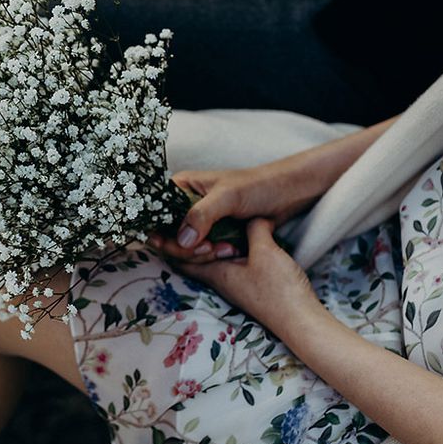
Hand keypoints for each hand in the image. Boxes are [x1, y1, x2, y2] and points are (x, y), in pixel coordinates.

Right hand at [153, 162, 316, 260]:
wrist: (288, 193)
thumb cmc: (258, 186)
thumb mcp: (228, 196)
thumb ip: (202, 214)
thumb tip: (182, 240)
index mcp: (181, 187)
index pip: (154, 214)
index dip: (161, 232)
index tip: (182, 243)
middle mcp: (184, 204)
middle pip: (166, 235)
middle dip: (185, 249)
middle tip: (209, 250)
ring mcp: (198, 221)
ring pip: (183, 247)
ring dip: (201, 255)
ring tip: (227, 250)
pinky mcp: (213, 234)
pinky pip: (201, 252)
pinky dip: (212, 257)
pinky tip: (232, 252)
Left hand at [175, 219, 320, 333]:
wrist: (302, 320)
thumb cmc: (280, 290)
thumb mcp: (265, 251)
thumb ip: (253, 229)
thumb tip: (251, 216)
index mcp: (214, 271)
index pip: (178, 257)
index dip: (169, 240)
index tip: (166, 221)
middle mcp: (219, 278)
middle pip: (192, 256)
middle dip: (188, 237)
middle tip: (189, 215)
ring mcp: (233, 282)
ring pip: (211, 257)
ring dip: (210, 240)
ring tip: (213, 219)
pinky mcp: (249, 282)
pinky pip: (228, 260)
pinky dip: (227, 245)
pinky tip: (239, 233)